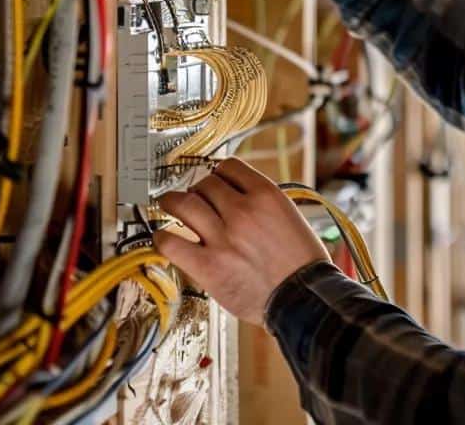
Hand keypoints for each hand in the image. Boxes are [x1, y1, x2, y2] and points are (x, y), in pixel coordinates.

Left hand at [154, 158, 328, 324]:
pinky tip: (163, 237)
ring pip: (184, 204)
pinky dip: (162, 237)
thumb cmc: (300, 261)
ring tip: (169, 204)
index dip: (218, 173)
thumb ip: (260, 201)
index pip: (228, 166)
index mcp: (266, 194)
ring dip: (173, 202)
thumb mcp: (289, 214)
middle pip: (205, 184)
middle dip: (198, 189)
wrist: (302, 297)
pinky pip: (172, 243)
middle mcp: (242, 210)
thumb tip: (234, 195)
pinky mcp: (208, 266)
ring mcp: (223, 237)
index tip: (212, 180)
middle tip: (194, 197)